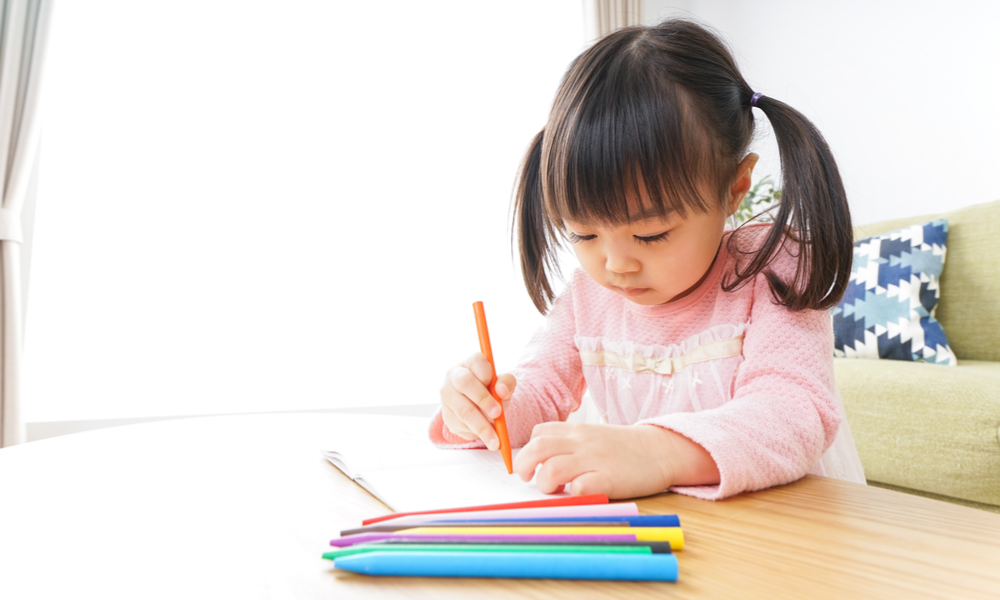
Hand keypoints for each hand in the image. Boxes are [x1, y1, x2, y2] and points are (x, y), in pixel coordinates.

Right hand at [439, 353, 515, 450]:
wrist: (478, 406)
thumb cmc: (491, 390)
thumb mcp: (503, 384)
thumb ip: (507, 383)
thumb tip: (501, 391)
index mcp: (469, 363)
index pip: (477, 362)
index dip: (488, 375)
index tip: (498, 390)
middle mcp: (454, 376)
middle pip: (465, 383)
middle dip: (483, 400)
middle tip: (497, 414)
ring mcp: (447, 396)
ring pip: (463, 411)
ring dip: (481, 427)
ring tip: (495, 440)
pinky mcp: (446, 415)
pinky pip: (461, 426)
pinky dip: (476, 433)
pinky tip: (486, 437)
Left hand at [513, 422, 719, 499]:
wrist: (662, 450)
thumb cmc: (625, 449)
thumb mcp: (595, 437)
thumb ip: (571, 445)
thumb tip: (542, 463)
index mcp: (577, 431)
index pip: (539, 433)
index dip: (529, 449)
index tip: (533, 464)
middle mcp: (582, 442)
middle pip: (537, 448)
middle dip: (523, 465)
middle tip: (527, 479)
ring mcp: (595, 460)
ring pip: (551, 469)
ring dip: (545, 483)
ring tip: (554, 490)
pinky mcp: (609, 479)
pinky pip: (579, 488)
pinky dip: (573, 494)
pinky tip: (580, 494)